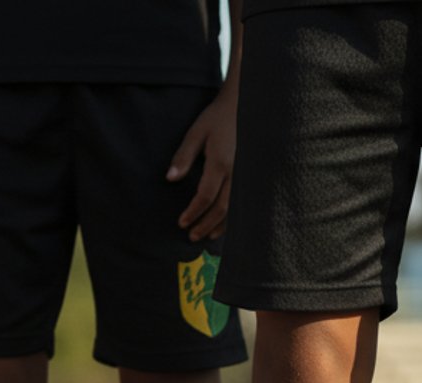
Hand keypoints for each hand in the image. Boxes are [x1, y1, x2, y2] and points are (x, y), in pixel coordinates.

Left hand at [168, 86, 236, 241]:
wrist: (245, 107)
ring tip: (207, 236)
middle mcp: (236, 173)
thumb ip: (183, 156)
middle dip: (205, 225)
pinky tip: (224, 224)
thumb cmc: (217, 119)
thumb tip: (170, 178)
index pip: (205, 196)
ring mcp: (246, 176)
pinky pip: (242, 202)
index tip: (182, 223)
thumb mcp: (196, 133)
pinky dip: (233, 216)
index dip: (193, 213)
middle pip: (221, 208)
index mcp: (220, 163)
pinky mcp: (250, 176)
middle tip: (192, 236)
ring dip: (220, 225)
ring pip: (235, 209)